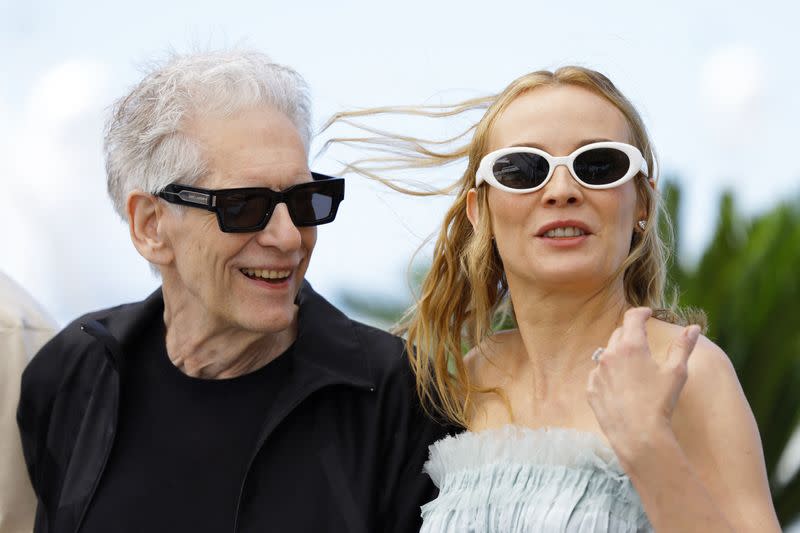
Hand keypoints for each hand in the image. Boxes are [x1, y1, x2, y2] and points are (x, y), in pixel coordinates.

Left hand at [586, 307, 701, 463]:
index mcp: (631, 346)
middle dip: (631, 333)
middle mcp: (609, 354)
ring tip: (633, 366)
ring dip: (618, 355)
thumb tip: (694, 327)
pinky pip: (598, 375)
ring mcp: (597, 372)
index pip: (632, 317)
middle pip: (619, 334)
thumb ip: (684, 346)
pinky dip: (608, 375)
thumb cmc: (660, 402)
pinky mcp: (591, 388)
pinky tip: (621, 386)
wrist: (637, 435)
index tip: (647, 313)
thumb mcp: (676, 372)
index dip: (641, 312)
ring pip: (606, 354)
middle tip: (642, 339)